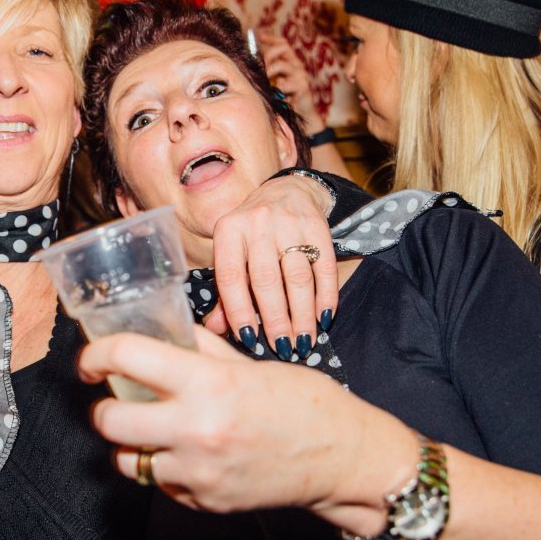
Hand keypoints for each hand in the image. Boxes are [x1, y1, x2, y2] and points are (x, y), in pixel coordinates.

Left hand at [79, 327, 379, 515]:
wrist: (342, 459)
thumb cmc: (305, 403)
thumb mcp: (251, 365)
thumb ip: (202, 351)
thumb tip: (165, 333)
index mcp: (209, 384)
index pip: (126, 358)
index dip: (95, 356)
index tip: (90, 362)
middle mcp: (197, 430)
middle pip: (109, 421)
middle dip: (104, 409)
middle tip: (114, 401)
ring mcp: (199, 472)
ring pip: (129, 461)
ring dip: (133, 444)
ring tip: (154, 431)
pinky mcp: (204, 501)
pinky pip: (162, 484)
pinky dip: (166, 469)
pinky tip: (190, 455)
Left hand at [210, 175, 337, 359]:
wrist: (286, 192)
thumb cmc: (252, 235)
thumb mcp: (232, 253)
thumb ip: (225, 292)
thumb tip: (215, 330)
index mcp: (229, 231)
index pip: (231, 277)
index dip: (239, 311)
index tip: (249, 340)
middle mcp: (258, 224)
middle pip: (266, 280)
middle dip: (276, 319)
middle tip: (282, 347)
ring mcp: (290, 224)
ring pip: (297, 277)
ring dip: (302, 314)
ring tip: (304, 341)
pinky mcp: (318, 227)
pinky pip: (324, 268)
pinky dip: (325, 297)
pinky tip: (324, 319)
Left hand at [259, 32, 321, 131]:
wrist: (303, 114)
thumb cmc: (286, 98)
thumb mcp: (275, 83)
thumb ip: (267, 73)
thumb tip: (249, 66)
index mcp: (291, 62)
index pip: (283, 43)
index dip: (271, 38)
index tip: (258, 36)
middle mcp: (297, 65)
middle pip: (283, 48)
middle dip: (268, 54)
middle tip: (259, 66)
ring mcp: (301, 75)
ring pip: (282, 65)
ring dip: (269, 72)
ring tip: (264, 82)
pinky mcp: (303, 87)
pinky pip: (285, 84)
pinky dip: (277, 89)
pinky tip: (275, 95)